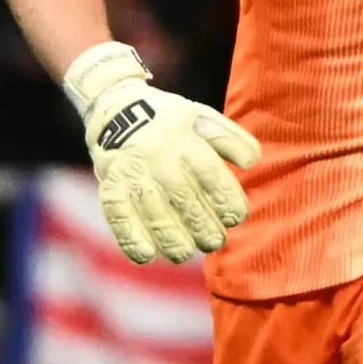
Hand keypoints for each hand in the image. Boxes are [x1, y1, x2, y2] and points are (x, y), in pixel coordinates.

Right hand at [65, 42, 262, 264]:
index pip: (209, 174)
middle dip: (202, 225)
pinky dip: (131, 238)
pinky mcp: (109, 185)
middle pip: (183, 198)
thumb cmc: (170, 121)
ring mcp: (131, 172)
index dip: (226, 199)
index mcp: (184, 138)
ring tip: (186, 253)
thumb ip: (231, 139)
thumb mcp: (202, 118)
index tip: (236, 217)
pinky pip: (118, 215)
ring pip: (153, 211)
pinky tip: (147, 256)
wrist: (115, 107)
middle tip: (215, 241)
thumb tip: (253, 163)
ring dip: (171, 238)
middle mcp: (157, 155)